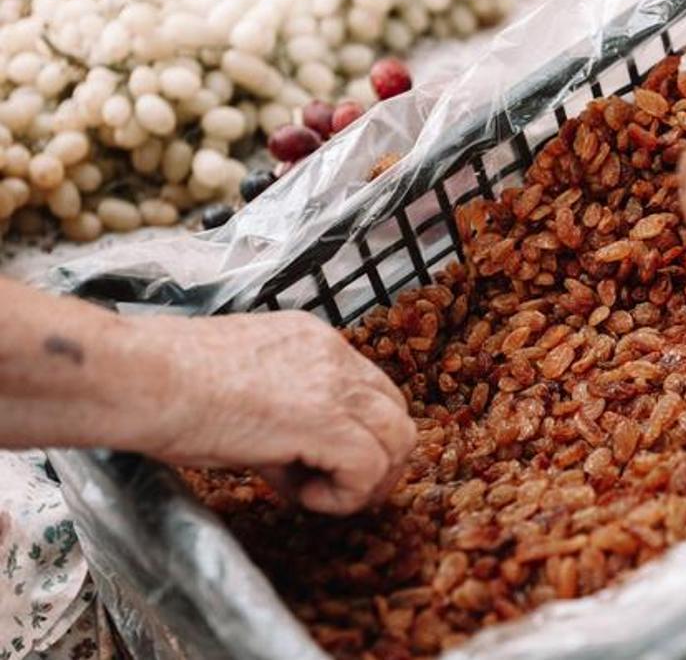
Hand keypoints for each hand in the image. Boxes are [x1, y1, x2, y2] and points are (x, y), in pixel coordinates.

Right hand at [137, 311, 415, 514]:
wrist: (138, 378)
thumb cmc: (164, 384)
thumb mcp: (240, 386)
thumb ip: (281, 410)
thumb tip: (293, 459)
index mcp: (313, 340)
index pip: (370, 391)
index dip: (355, 435)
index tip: (312, 463)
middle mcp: (333, 354)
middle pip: (397, 415)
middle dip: (376, 462)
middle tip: (334, 490)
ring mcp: (334, 384)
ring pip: (398, 441)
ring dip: (363, 481)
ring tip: (313, 495)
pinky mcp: (326, 421)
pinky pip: (369, 469)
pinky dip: (343, 496)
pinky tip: (298, 496)